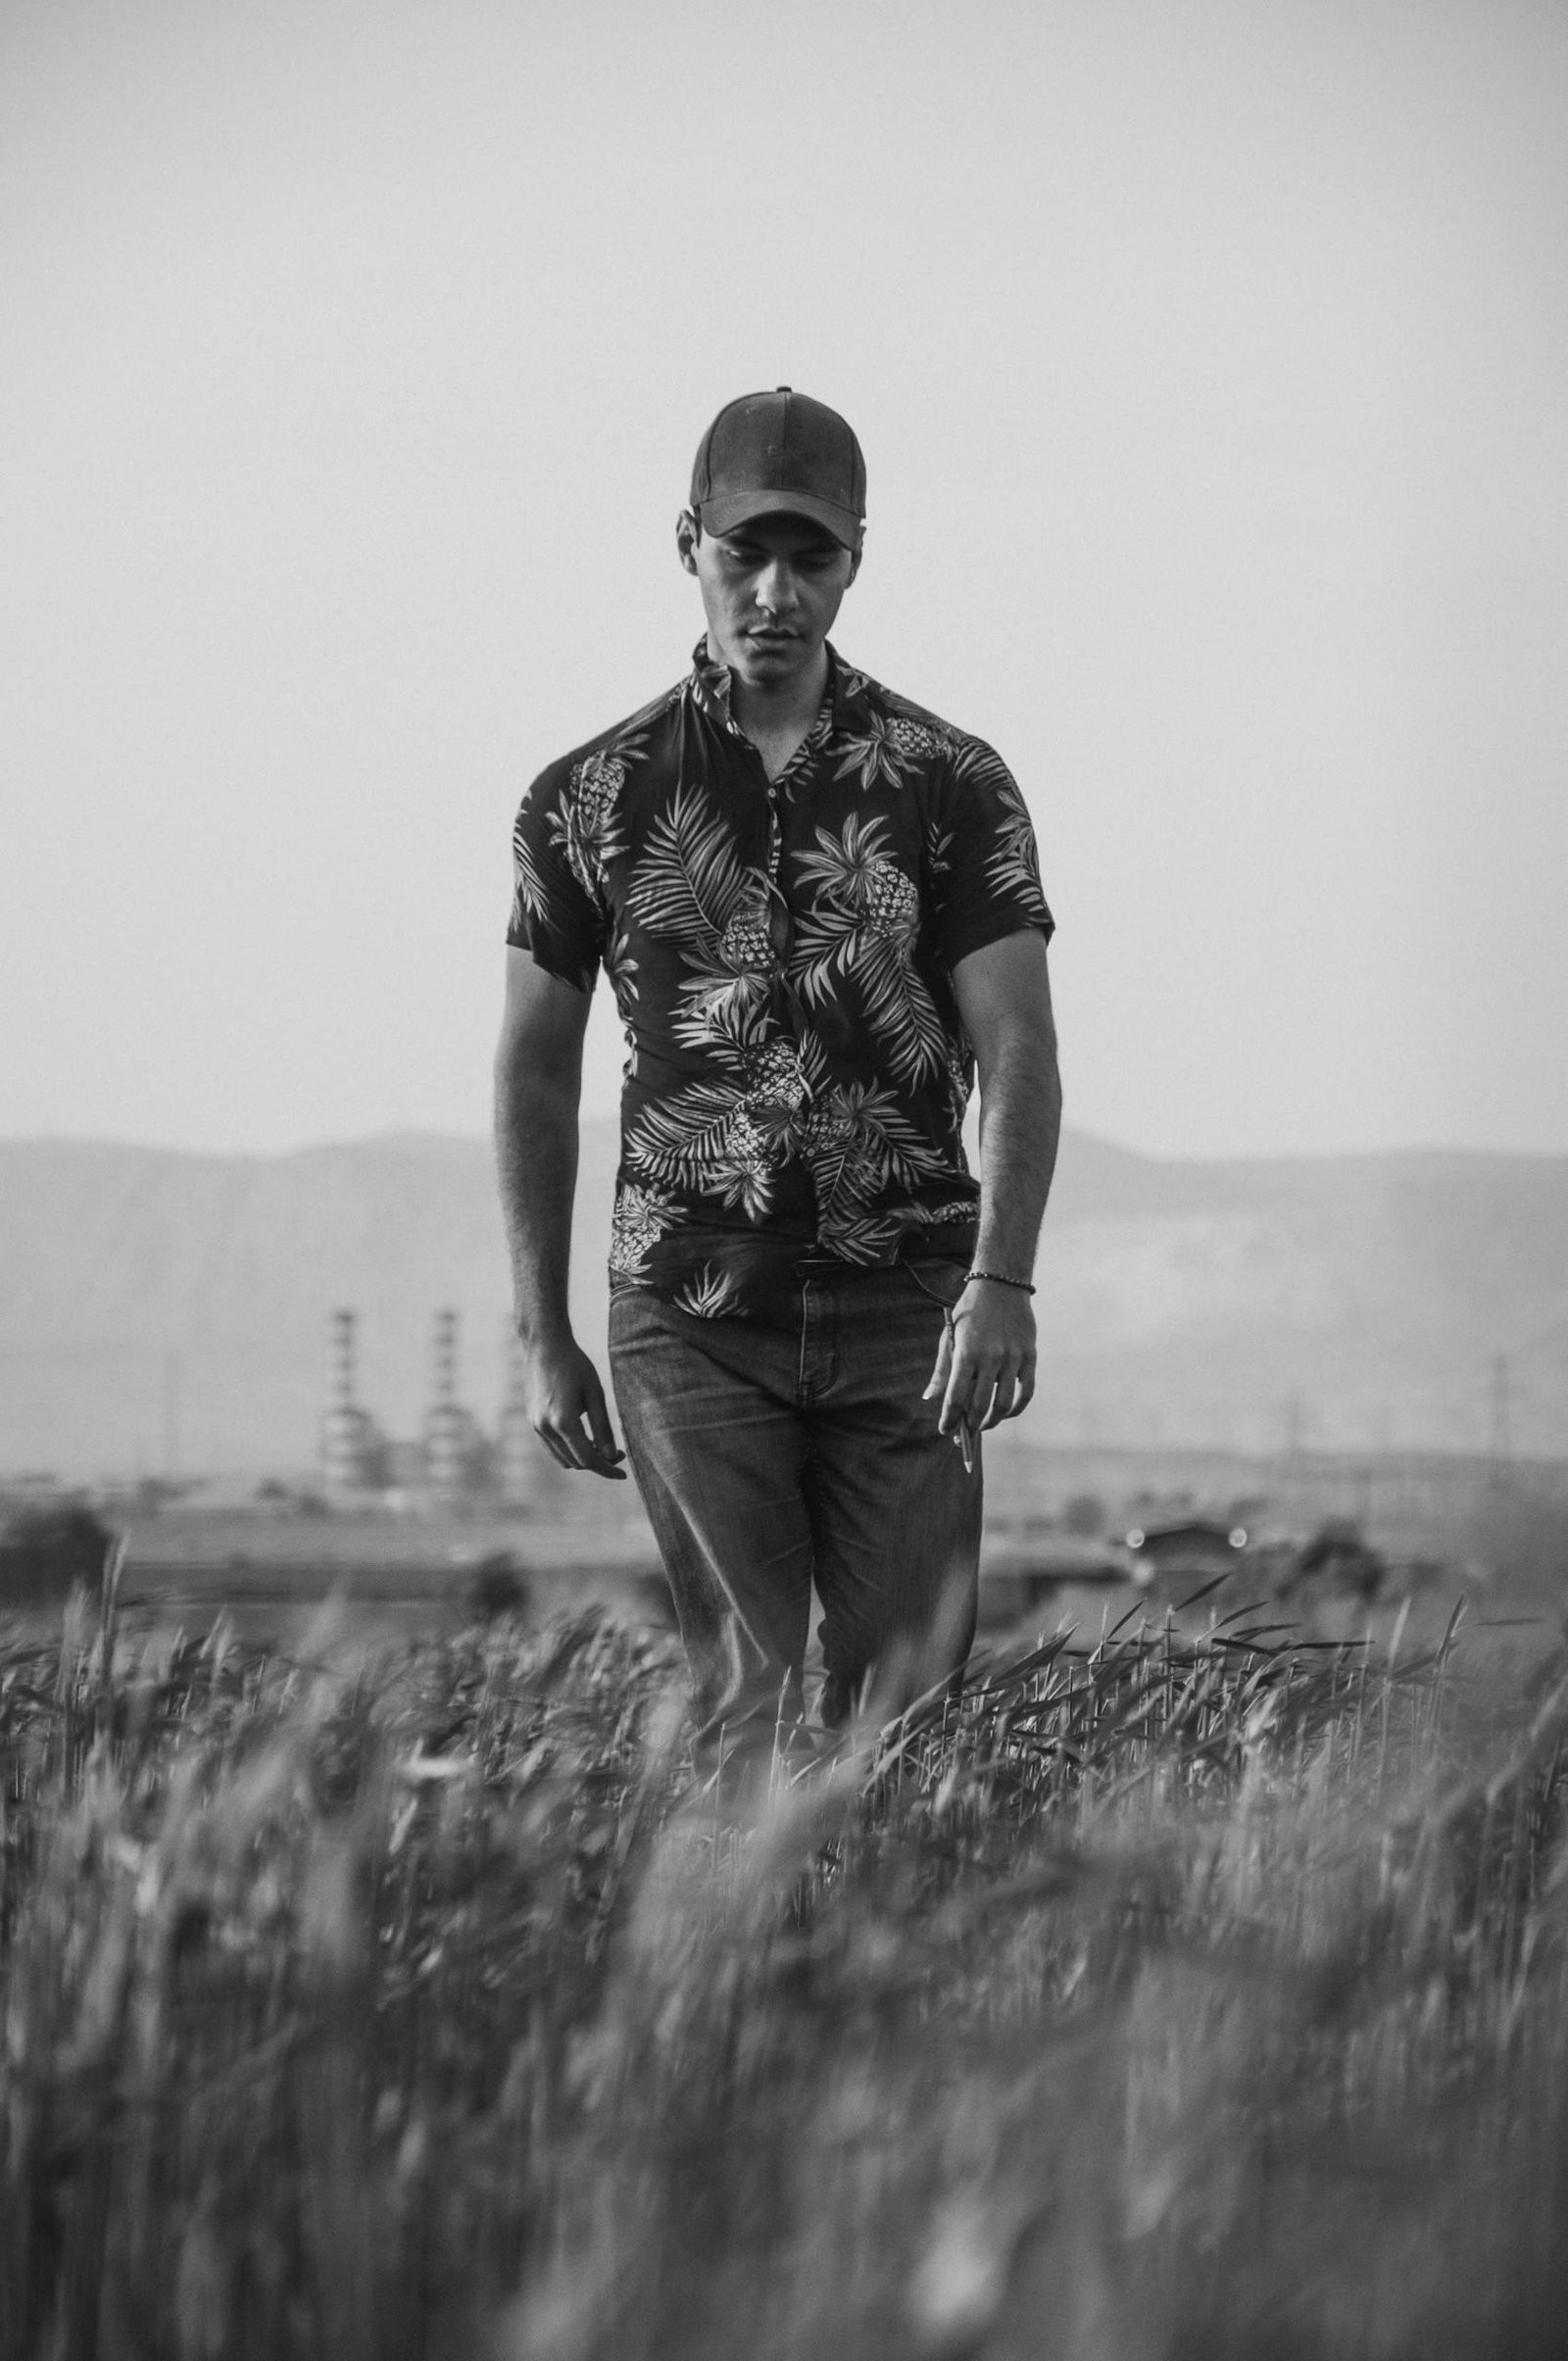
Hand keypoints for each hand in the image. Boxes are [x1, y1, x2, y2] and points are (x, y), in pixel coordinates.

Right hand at [521, 1333, 626, 1478]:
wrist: (544, 1345)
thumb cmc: (574, 1365)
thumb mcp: (595, 1394)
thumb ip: (603, 1427)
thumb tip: (612, 1455)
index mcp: (563, 1422)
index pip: (588, 1459)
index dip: (607, 1469)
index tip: (623, 1474)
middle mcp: (545, 1428)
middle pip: (575, 1462)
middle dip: (598, 1463)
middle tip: (617, 1453)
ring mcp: (536, 1426)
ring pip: (562, 1459)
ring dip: (583, 1458)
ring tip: (601, 1445)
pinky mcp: (532, 1421)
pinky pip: (552, 1448)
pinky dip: (569, 1450)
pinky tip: (584, 1438)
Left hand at [921, 1280, 1036, 1447]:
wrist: (1000, 1285)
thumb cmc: (969, 1313)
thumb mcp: (949, 1336)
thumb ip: (942, 1370)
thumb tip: (930, 1398)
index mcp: (966, 1353)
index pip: (956, 1397)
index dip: (949, 1418)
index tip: (945, 1430)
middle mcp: (990, 1357)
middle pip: (979, 1405)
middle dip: (969, 1425)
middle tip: (963, 1434)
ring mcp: (1013, 1358)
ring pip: (1003, 1404)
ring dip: (992, 1421)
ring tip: (983, 1425)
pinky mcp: (1030, 1357)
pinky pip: (1025, 1392)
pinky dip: (1016, 1409)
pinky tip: (1006, 1414)